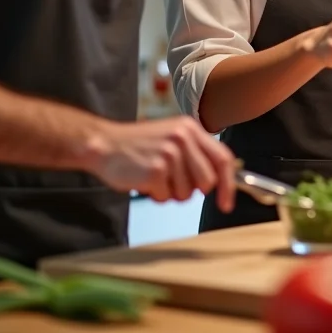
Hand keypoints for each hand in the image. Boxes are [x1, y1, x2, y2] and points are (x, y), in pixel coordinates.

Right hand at [86, 116, 237, 213]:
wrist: (103, 144)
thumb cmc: (137, 145)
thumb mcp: (172, 137)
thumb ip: (195, 153)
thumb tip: (217, 180)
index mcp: (190, 129)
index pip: (223, 158)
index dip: (228, 184)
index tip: (226, 203)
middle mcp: (183, 138)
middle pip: (207, 181)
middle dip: (193, 190)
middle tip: (173, 183)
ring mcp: (169, 154)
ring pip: (187, 193)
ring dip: (171, 193)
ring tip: (156, 177)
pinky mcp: (155, 170)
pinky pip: (166, 197)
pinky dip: (156, 195)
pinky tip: (144, 181)